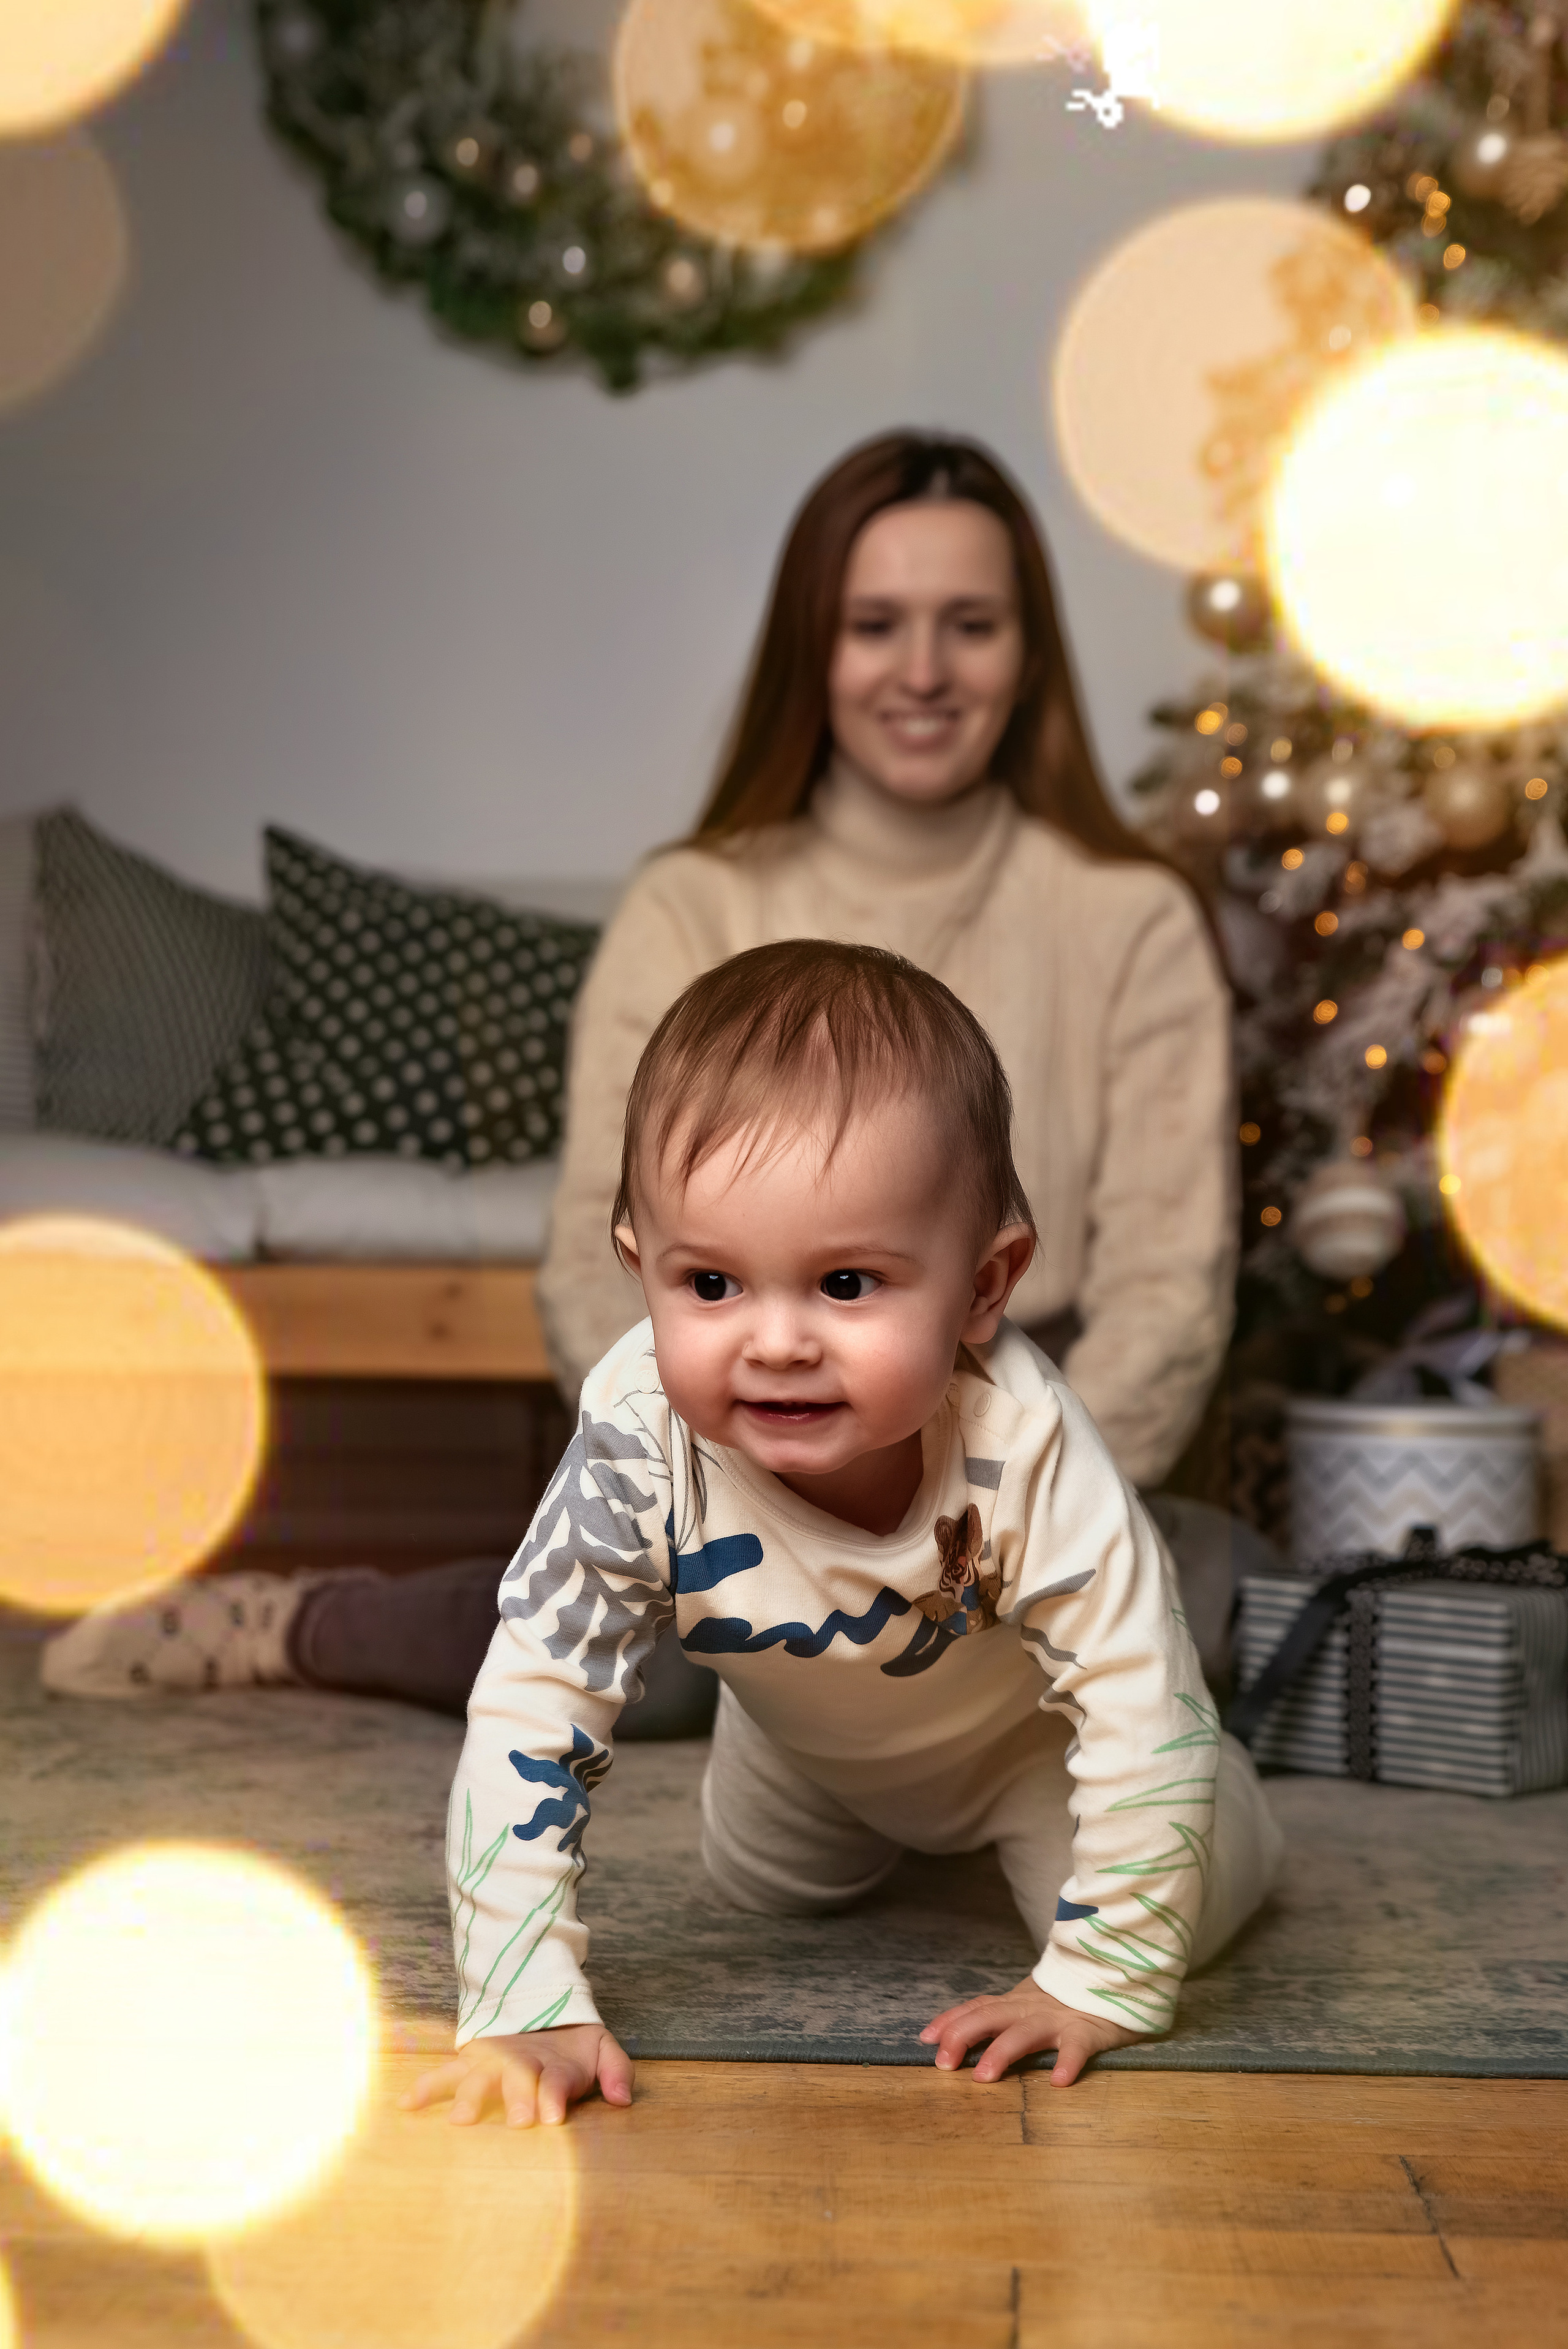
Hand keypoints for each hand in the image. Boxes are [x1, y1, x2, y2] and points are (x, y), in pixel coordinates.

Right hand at [398, 2024, 632, 2127]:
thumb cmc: (574, 2045)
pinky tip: (405, 2105)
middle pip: (517, 2078)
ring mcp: (493, 2061)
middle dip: (516, 2098)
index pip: (556, 2081)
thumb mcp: (603, 2047)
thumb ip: (617, 2071)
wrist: (543, 2009)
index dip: (554, 2096)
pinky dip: (425, 2088)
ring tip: (461, 2119)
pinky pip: (444, 2074)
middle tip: (515, 2120)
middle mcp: (521, 2062)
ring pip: (479, 2076)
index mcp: (556, 2064)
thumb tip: (625, 2100)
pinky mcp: (470, 2062)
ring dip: (470, 2095)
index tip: (550, 2117)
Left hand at [920, 1974, 1144, 2085]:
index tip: (925, 2039)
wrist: (1116, 1978)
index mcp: (1015, 2003)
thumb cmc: (1067, 2001)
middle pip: (989, 2016)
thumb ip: (998, 2017)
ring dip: (1002, 2052)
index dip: (950, 2021)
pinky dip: (1066, 2063)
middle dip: (963, 2036)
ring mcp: (1059, 2019)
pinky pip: (1076, 2047)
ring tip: (984, 2077)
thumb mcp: (1028, 2005)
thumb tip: (954, 2037)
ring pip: (1025, 2032)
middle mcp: (1030, 2008)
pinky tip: (1058, 2081)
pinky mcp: (1088, 2030)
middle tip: (944, 2064)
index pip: (976, 2007)